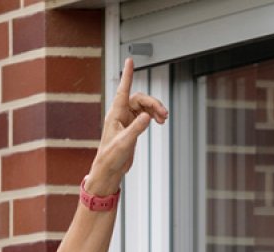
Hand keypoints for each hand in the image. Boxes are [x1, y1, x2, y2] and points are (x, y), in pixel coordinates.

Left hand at [88, 58, 167, 193]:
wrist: (109, 169)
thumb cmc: (111, 156)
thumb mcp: (125, 142)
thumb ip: (136, 128)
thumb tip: (148, 116)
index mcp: (116, 113)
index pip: (123, 89)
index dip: (127, 75)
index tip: (130, 61)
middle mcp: (121, 113)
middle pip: (140, 99)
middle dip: (153, 103)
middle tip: (164, 114)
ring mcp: (127, 119)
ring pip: (144, 106)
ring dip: (155, 110)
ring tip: (164, 119)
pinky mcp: (132, 127)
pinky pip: (145, 115)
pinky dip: (153, 116)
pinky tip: (159, 122)